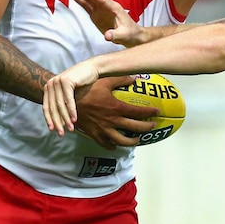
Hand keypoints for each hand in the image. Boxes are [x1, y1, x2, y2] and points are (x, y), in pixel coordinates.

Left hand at [43, 59, 100, 134]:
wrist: (92, 68)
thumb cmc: (82, 82)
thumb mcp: (68, 93)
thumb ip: (61, 103)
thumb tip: (58, 121)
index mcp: (48, 87)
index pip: (47, 107)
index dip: (49, 119)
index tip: (53, 130)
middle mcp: (50, 84)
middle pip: (52, 107)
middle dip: (57, 122)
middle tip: (61, 133)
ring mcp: (57, 81)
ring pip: (60, 105)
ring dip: (65, 119)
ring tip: (70, 129)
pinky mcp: (66, 81)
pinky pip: (68, 100)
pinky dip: (71, 111)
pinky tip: (74, 119)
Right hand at [44, 76, 158, 149]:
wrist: (67, 101)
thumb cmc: (86, 89)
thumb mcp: (104, 81)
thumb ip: (120, 79)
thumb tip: (134, 77)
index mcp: (116, 107)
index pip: (138, 112)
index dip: (150, 113)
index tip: (157, 112)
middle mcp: (112, 121)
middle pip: (135, 128)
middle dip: (146, 128)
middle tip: (152, 126)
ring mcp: (103, 130)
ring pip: (122, 141)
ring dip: (132, 141)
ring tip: (137, 138)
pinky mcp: (94, 135)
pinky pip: (106, 144)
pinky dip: (113, 146)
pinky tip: (116, 144)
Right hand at [65, 0, 145, 46]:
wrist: (133, 35)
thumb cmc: (130, 33)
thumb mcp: (124, 36)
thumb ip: (116, 35)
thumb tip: (107, 36)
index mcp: (115, 8)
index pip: (103, 0)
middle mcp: (107, 6)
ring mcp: (101, 9)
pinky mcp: (97, 14)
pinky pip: (87, 6)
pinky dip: (79, 1)